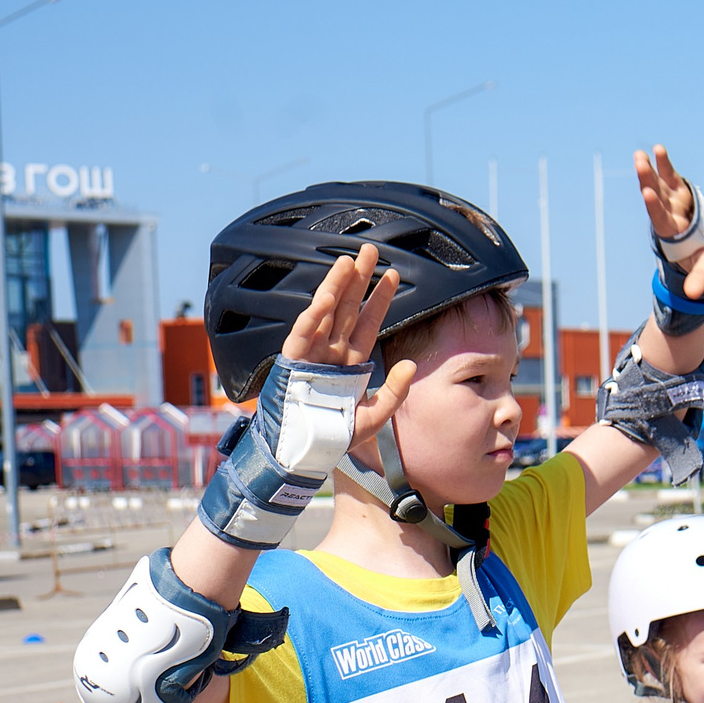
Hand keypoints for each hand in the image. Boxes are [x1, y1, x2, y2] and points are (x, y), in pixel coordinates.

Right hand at [280, 245, 415, 448]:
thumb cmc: (334, 436)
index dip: (380, 298)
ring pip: (325, 313)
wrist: (304, 452)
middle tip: (371, 250)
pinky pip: (303, 334)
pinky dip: (313, 316)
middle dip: (359, 279)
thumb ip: (393, 393)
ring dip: (336, 287)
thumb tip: (411, 364)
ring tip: (349, 262)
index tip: (393, 275)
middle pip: (348, 307)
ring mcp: (312, 354)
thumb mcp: (374, 417)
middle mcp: (331, 352)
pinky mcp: (292, 362)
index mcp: (351, 361)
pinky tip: (326, 297)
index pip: (368, 321)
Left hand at [634, 146, 703, 300]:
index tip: (647, 193)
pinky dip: (664, 165)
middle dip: (647, 181)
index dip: (654, 206)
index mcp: (673, 234)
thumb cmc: (702, 262)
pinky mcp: (679, 195)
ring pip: (659, 184)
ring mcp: (673, 204)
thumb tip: (691, 295)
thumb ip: (697, 280)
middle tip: (639, 165)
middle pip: (655, 197)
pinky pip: (670, 178)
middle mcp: (669, 216)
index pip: (660, 219)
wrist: (700, 252)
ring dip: (650, 170)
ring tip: (639, 155)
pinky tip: (657, 149)